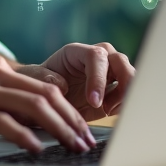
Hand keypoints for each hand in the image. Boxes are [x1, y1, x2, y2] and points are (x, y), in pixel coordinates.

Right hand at [0, 57, 97, 153]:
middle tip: (86, 142)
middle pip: (46, 95)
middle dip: (72, 121)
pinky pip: (5, 124)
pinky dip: (26, 136)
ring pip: (33, 107)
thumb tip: (39, 124)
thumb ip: (4, 102)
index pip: (46, 88)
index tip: (83, 130)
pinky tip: (37, 149)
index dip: (70, 110)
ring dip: (59, 129)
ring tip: (73, 147)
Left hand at [16, 42, 134, 119]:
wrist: (47, 99)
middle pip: (121, 61)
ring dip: (126, 95)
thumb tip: (61, 84)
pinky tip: (112, 113)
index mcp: (77, 52)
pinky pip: (131, 93)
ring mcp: (109, 72)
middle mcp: (97, 57)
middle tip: (107, 108)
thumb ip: (45, 78)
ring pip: (131, 76)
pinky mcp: (116, 89)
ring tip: (108, 110)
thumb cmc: (39, 85)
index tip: (94, 102)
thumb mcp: (34, 80)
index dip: (98, 78)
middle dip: (121, 84)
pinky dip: (127, 104)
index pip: (96, 56)